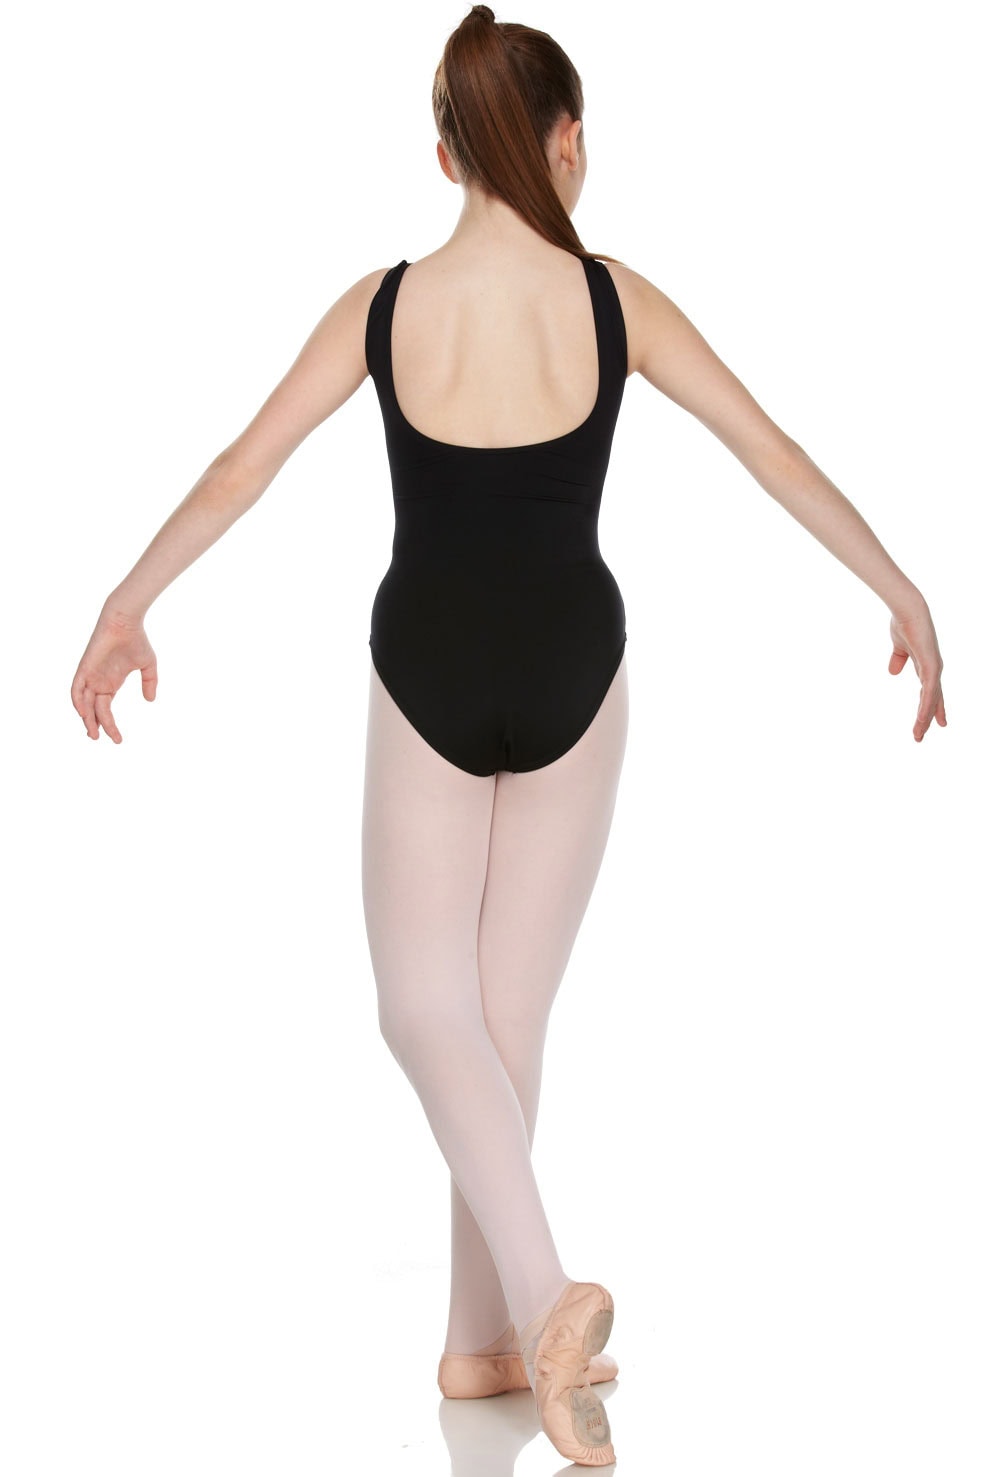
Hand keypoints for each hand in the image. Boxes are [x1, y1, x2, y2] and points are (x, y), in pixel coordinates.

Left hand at [70, 610, 157, 741]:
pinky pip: (77, 688)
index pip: (105, 710)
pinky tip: (83, 713)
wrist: (125, 622)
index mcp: (111, 683)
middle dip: (97, 726)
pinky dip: (77, 701)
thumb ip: (149, 683)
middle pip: (94, 710)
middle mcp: (99, 682)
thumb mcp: (148, 666)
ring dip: (86, 719)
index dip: (110, 725)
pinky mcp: (85, 668)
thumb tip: (150, 700)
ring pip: (83, 703)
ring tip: (92, 734)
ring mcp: (91, 676)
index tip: (118, 739)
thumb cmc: (136, 640)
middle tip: (101, 740)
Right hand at [888, 602, 945, 741]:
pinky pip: (929, 691)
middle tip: (924, 734)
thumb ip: (898, 660)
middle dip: (929, 716)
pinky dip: (926, 706)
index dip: (931, 705)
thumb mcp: (898, 647)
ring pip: (932, 699)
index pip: (930, 690)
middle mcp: (934, 668)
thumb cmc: (903, 623)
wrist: (907, 610)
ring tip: (919, 733)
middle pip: (933, 698)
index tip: (932, 721)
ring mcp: (934, 668)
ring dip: (925, 717)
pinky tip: (923, 718)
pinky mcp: (932, 666)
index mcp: (926, 665)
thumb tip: (893, 673)